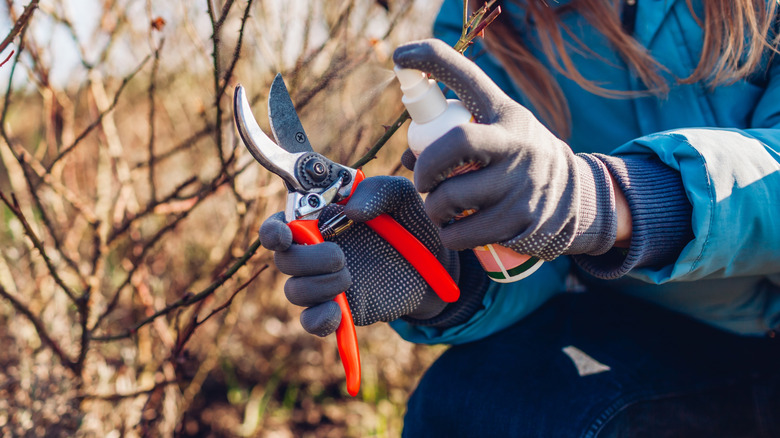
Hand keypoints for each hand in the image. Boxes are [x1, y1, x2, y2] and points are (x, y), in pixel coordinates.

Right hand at [259, 176, 457, 336]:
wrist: (437, 264)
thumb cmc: (410, 222)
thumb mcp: (401, 197)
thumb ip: (378, 190)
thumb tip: (349, 211)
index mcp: (320, 219)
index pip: (279, 224)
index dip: (273, 231)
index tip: (285, 235)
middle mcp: (315, 251)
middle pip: (283, 260)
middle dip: (306, 260)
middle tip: (340, 257)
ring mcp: (325, 282)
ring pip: (295, 291)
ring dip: (318, 286)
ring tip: (350, 277)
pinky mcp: (339, 309)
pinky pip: (311, 321)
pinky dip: (319, 319)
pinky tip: (337, 312)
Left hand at [393, 39, 618, 259]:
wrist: (575, 196)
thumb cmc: (517, 158)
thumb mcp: (497, 131)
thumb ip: (453, 134)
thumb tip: (409, 155)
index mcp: (504, 114)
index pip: (468, 78)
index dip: (433, 61)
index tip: (401, 56)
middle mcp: (517, 143)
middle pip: (455, 145)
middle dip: (426, 168)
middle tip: (423, 181)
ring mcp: (521, 183)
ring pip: (451, 198)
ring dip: (433, 208)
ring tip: (440, 208)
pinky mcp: (522, 221)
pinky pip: (464, 233)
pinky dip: (449, 234)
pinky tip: (455, 228)